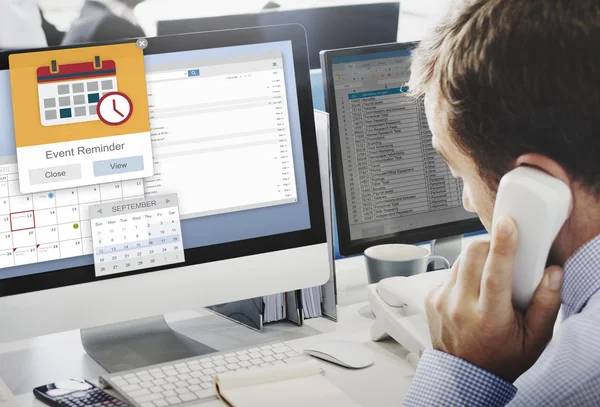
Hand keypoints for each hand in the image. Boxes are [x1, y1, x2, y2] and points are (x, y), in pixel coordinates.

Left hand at [425, 217, 563, 381]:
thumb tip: (552, 273)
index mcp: (489, 318)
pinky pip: (450, 271)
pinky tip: (472, 290)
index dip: (502, 246)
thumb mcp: (534, 339)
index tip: (507, 225)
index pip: (494, 274)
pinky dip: (464, 273)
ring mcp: (442, 301)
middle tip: (502, 254)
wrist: (464, 375)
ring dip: (476, 259)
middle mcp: (461, 307)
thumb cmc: (501, 357)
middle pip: (472, 255)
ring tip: (488, 279)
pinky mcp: (431, 297)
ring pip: (460, 259)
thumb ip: (546, 305)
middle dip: (489, 245)